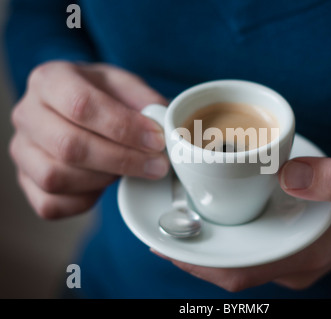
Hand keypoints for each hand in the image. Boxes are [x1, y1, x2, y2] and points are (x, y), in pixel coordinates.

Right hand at [9, 61, 168, 218]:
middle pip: (69, 146)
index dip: (124, 128)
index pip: (82, 105)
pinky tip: (103, 186)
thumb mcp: (125, 86)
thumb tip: (165, 126)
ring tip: (127, 170)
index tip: (157, 141)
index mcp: (50, 79)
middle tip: (157, 165)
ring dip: (103, 179)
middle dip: (122, 160)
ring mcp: (21, 149)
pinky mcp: (25, 180)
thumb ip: (145, 102)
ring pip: (56, 178)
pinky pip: (50, 205)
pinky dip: (83, 202)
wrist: (74, 108)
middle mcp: (27, 113)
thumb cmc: (102, 96)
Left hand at [151, 145, 330, 291]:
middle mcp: (292, 260)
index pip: (243, 269)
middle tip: (159, 228)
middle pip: (231, 266)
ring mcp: (289, 254)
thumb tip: (289, 177)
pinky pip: (247, 246)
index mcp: (307, 251)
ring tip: (173, 222)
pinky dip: (223, 235)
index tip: (167, 244)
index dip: (201, 262)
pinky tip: (207, 216)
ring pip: (237, 256)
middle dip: (192, 253)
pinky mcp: (287, 242)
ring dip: (204, 244)